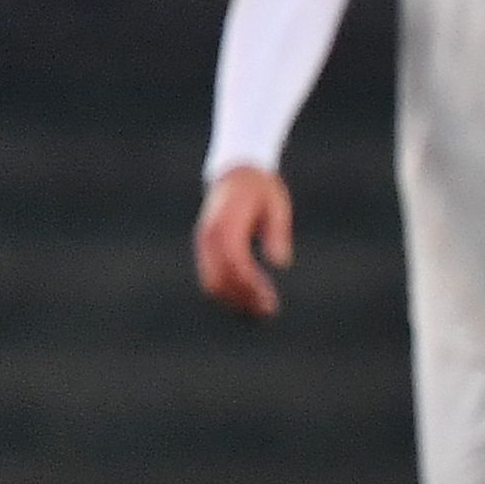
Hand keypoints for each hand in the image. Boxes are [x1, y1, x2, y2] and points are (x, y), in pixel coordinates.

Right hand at [195, 167, 295, 319]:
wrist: (236, 171)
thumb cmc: (261, 189)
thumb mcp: (277, 205)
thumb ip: (277, 233)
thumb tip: (280, 263)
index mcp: (226, 225)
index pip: (236, 265)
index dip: (252, 286)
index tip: (270, 303)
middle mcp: (209, 236)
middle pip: (219, 279)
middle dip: (242, 298)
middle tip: (268, 311)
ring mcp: (204, 242)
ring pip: (211, 281)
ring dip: (234, 299)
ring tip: (261, 309)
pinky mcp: (205, 247)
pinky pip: (211, 275)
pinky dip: (227, 290)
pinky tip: (249, 297)